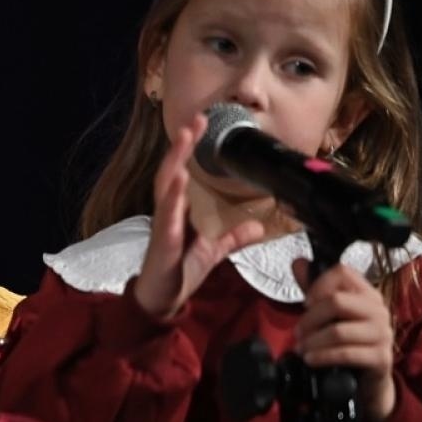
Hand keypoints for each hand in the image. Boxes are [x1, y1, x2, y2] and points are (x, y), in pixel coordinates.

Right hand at [131, 113, 265, 318]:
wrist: (161, 301)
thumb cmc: (179, 273)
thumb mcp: (213, 252)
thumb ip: (233, 237)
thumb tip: (259, 227)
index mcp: (178, 211)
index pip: (183, 172)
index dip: (190, 148)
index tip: (202, 124)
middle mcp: (167, 213)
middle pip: (171, 170)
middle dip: (182, 145)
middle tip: (196, 119)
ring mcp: (163, 225)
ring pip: (165, 186)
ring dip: (174, 161)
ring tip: (184, 138)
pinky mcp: (162, 242)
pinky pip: (166, 217)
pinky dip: (172, 197)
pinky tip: (178, 180)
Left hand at [293, 259, 396, 421]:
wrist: (367, 381)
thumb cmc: (348, 343)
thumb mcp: (330, 315)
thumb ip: (315, 290)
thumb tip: (298, 262)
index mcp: (367, 294)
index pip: (342, 272)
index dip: (318, 285)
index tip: (306, 303)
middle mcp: (379, 310)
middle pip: (337, 301)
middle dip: (310, 319)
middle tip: (298, 333)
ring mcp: (383, 334)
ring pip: (338, 331)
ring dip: (313, 341)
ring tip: (302, 349)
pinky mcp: (381, 358)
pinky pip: (346, 354)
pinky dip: (323, 357)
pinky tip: (311, 360)